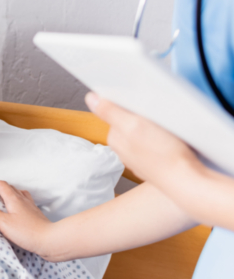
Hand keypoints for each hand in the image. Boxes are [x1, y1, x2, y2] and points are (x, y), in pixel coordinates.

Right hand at [0, 178, 51, 255]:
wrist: (49, 239)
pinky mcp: (35, 214)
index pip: (1, 186)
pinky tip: (16, 206)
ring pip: (17, 193)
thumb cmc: (27, 231)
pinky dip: (15, 199)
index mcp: (14, 199)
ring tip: (1, 195)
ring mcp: (30, 206)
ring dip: (7, 192)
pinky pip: (23, 200)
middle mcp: (23, 200)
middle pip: (9, 188)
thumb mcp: (4, 223)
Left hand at [85, 92, 199, 186]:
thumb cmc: (163, 155)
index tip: (142, 100)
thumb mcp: (134, 126)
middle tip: (157, 114)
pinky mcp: (155, 161)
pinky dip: (163, 137)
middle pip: (131, 121)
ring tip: (166, 127)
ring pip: (144, 131)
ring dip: (154, 125)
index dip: (131, 103)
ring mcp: (139, 156)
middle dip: (142, 114)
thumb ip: (110, 112)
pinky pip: (156, 142)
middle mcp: (124, 149)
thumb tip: (91, 98)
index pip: (117, 111)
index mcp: (115, 138)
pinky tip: (173, 140)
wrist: (188, 180)